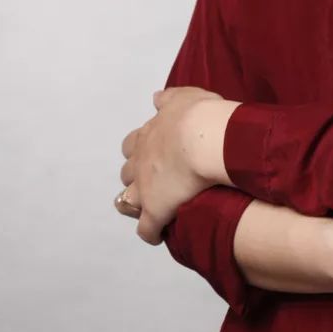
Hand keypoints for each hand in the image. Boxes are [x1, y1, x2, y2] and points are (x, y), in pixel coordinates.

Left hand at [118, 87, 225, 244]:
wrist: (205, 138)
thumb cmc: (199, 116)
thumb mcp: (184, 97)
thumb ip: (168, 98)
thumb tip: (156, 99)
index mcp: (147, 136)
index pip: (132, 145)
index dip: (140, 151)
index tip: (154, 155)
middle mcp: (140, 162)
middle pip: (127, 173)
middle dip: (137, 176)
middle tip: (156, 180)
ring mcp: (144, 188)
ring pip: (127, 201)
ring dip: (137, 203)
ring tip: (154, 207)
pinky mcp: (155, 211)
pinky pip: (146, 229)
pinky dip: (151, 232)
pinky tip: (159, 234)